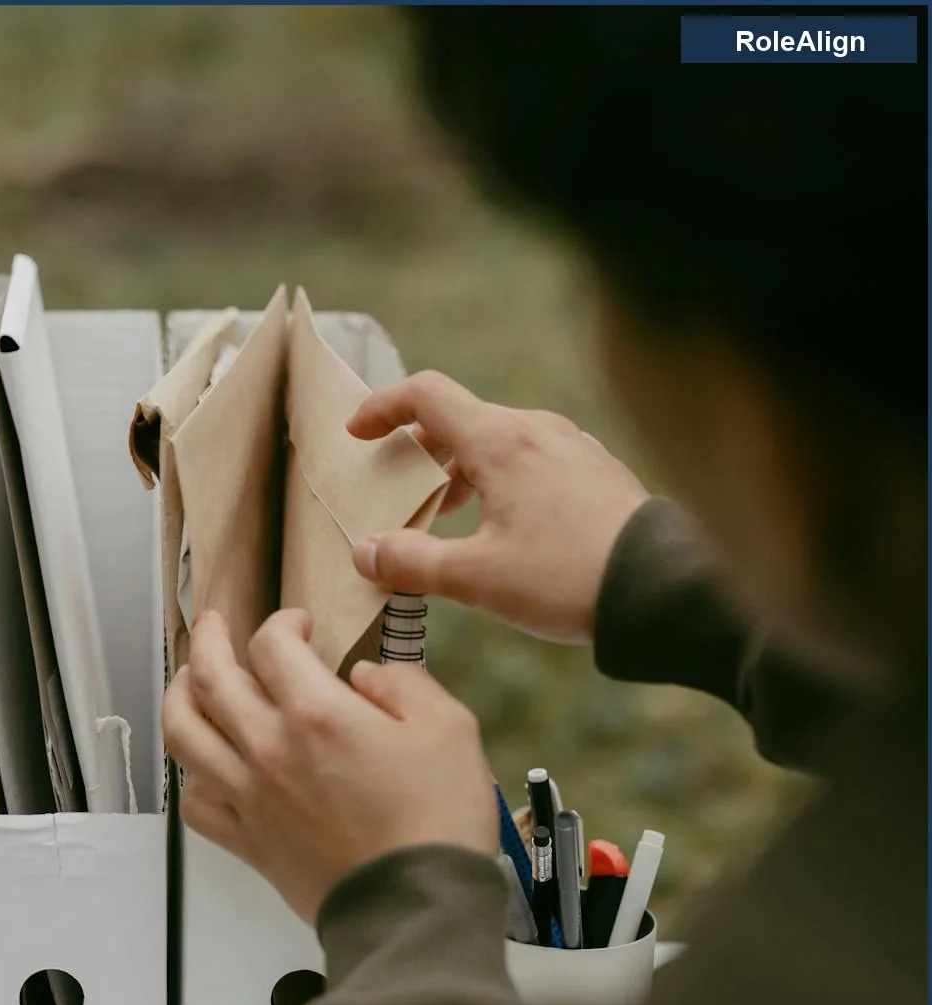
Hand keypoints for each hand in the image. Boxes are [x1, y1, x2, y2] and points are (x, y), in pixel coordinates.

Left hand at [164, 608, 498, 923]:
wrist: (417, 907)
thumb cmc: (437, 823)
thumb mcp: (450, 729)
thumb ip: (404, 685)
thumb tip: (368, 675)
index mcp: (317, 714)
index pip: (272, 645)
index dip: (283, 623)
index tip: (299, 625)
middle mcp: (270, 750)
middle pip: (210, 678)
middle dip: (209, 640)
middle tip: (214, 625)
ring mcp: (251, 797)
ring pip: (183, 734)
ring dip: (179, 697)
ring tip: (187, 682)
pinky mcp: (248, 841)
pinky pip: (195, 803)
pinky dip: (190, 776)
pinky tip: (204, 765)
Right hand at [347, 371, 650, 643]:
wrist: (666, 591)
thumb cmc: (568, 579)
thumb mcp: (475, 579)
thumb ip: (411, 562)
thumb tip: (366, 552)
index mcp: (501, 442)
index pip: (426, 395)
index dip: (383, 408)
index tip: (358, 433)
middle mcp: (538, 431)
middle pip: (460, 420)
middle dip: (419, 452)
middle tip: (397, 491)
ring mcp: (572, 448)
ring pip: (498, 442)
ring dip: (460, 471)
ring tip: (447, 518)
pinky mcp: (596, 473)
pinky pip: (533, 460)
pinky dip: (500, 480)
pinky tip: (503, 529)